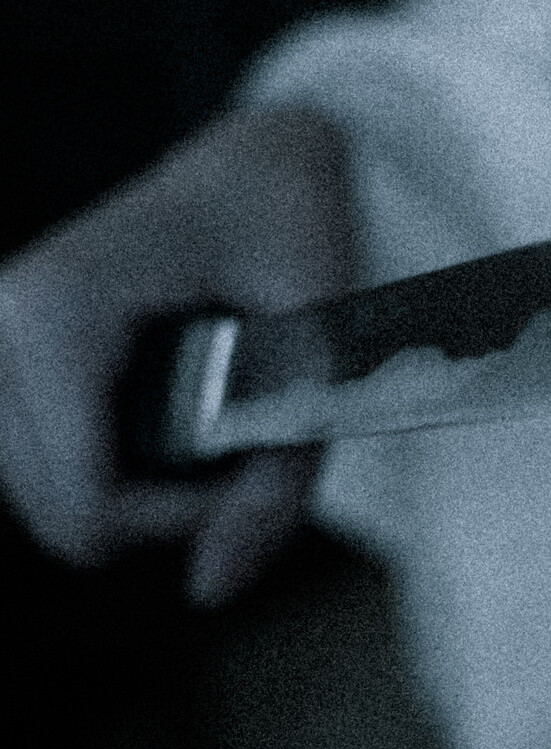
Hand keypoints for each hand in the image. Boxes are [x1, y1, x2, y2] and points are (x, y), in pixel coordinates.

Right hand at [0, 107, 354, 604]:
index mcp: (57, 310)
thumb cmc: (297, 229)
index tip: (257, 462)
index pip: (84, 501)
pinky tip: (174, 410)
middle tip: (245, 440)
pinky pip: (43, 460)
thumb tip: (210, 591)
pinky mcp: (7, 350)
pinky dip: (113, 463)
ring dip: (138, 487)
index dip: (185, 516)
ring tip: (217, 417)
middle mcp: (1, 318)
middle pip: (55, 510)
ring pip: (43, 495)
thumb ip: (278, 476)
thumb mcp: (320, 349)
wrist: (266, 157)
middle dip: (162, 506)